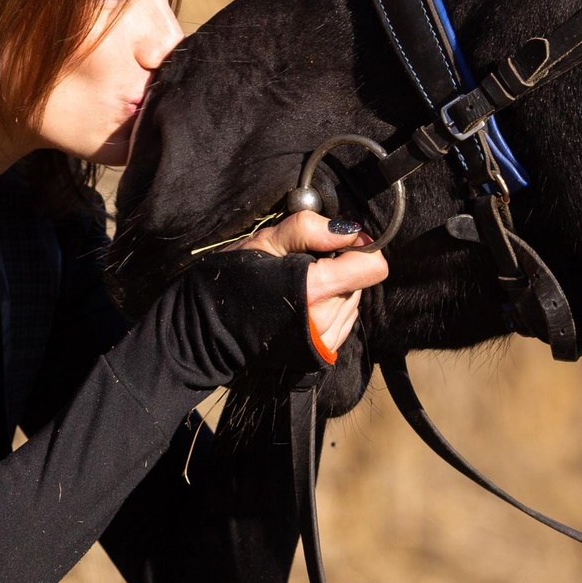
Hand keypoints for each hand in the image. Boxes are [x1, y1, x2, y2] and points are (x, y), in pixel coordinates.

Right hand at [233, 211, 385, 360]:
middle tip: (305, 264)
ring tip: (300, 284)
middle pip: (361, 281)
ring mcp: (325, 340)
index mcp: (314, 291)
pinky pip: (345, 319)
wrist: (209, 329)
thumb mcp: (266, 241)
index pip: (372, 267)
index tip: (337, 241)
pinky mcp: (323, 352)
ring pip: (354, 299)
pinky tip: (304, 303)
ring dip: (337, 287)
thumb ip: (309, 230)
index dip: (359, 247)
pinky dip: (332, 306)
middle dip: (341, 267)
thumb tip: (350, 230)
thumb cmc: (233, 279)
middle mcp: (325, 321)